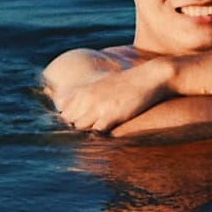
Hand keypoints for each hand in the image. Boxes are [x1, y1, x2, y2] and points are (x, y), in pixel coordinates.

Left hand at [46, 52, 176, 131]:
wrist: (148, 77)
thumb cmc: (126, 83)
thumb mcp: (100, 84)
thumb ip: (83, 94)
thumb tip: (64, 103)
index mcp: (84, 89)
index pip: (63, 110)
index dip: (70, 119)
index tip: (80, 122)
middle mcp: (87, 97)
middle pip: (69, 120)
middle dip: (77, 126)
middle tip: (91, 128)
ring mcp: (98, 106)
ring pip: (80, 127)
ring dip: (87, 131)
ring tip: (100, 130)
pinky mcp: (111, 115)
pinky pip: (96, 131)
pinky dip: (99, 134)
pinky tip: (108, 131)